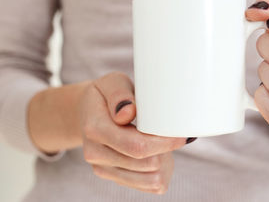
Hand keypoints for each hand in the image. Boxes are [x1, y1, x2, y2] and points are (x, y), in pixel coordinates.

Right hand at [78, 72, 187, 193]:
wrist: (87, 112)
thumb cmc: (105, 94)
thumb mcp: (112, 82)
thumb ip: (120, 95)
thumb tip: (127, 114)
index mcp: (95, 129)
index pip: (136, 147)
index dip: (164, 143)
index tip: (181, 134)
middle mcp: (96, 154)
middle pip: (147, 164)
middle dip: (166, 150)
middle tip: (169, 131)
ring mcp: (104, 169)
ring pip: (151, 180)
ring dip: (164, 162)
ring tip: (160, 141)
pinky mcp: (114, 177)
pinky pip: (149, 186)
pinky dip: (160, 171)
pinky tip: (156, 153)